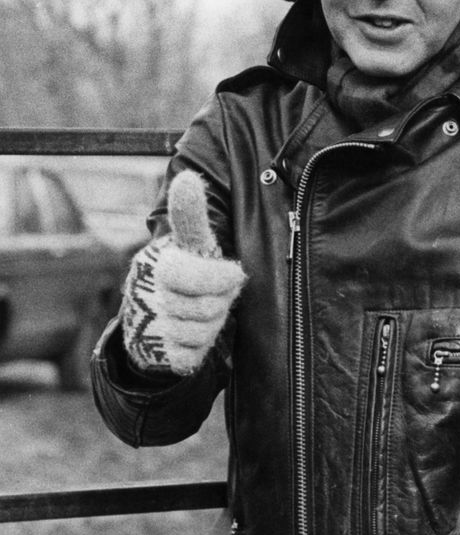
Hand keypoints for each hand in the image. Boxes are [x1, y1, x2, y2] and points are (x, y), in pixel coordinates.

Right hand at [121, 170, 245, 374]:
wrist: (149, 325)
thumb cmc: (182, 276)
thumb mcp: (188, 245)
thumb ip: (191, 217)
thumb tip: (187, 178)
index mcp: (159, 263)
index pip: (189, 273)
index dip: (220, 278)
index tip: (236, 275)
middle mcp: (147, 292)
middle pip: (205, 307)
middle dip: (220, 303)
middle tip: (220, 295)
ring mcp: (148, 323)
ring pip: (201, 333)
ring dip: (211, 325)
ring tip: (203, 312)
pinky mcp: (154, 352)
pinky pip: (189, 356)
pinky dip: (196, 349)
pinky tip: (190, 337)